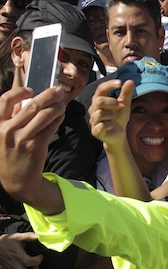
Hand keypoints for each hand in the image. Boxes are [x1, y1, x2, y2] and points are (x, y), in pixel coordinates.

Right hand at [0, 87, 64, 203]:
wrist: (17, 178)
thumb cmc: (12, 151)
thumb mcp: (4, 134)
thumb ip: (12, 117)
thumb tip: (28, 99)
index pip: (5, 99)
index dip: (20, 91)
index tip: (31, 90)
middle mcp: (8, 130)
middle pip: (32, 105)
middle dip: (49, 95)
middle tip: (58, 90)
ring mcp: (22, 138)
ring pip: (44, 114)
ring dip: (57, 106)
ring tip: (62, 104)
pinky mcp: (36, 146)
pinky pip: (51, 126)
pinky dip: (58, 118)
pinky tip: (61, 115)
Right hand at [0, 232, 42, 268]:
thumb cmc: (4, 242)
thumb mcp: (16, 236)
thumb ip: (27, 236)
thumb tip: (35, 236)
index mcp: (16, 255)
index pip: (29, 262)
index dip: (38, 260)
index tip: (41, 256)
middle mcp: (14, 264)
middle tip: (37, 266)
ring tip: (33, 268)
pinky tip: (27, 268)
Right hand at [89, 80, 133, 146]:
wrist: (118, 134)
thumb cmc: (119, 118)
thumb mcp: (124, 104)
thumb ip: (126, 93)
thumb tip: (130, 81)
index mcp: (100, 100)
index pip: (100, 89)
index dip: (109, 85)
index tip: (119, 83)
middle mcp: (94, 109)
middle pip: (98, 101)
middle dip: (110, 102)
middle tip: (118, 105)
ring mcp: (93, 120)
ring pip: (99, 113)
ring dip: (110, 114)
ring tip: (114, 117)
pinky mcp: (95, 131)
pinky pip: (101, 126)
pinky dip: (109, 125)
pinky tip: (112, 125)